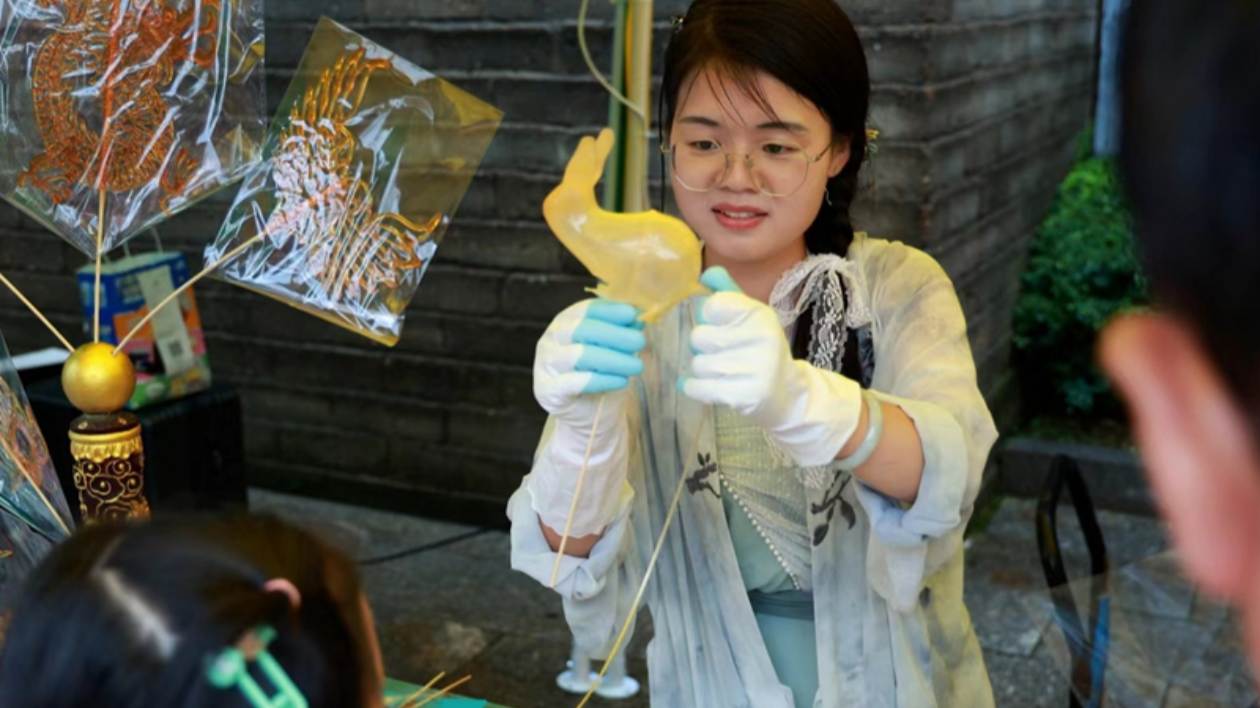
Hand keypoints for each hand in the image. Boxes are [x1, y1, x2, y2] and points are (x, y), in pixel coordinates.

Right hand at [534, 298, 644, 432]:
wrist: (587, 412)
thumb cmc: (601, 373)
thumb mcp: (615, 348)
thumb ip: (623, 330)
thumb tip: (639, 316)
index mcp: (566, 321)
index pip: (587, 310)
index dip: (610, 311)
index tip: (633, 314)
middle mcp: (552, 338)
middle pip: (582, 329)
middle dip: (615, 334)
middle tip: (640, 342)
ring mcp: (546, 363)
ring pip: (579, 355)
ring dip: (613, 360)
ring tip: (637, 366)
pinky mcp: (547, 389)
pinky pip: (575, 382)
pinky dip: (602, 380)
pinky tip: (622, 381)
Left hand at [681, 267, 863, 465]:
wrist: (788, 393)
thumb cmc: (761, 349)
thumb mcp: (751, 317)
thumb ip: (728, 294)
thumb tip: (706, 274)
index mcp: (760, 313)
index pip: (712, 306)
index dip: (709, 317)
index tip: (722, 325)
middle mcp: (761, 337)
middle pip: (699, 336)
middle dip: (704, 347)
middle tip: (724, 353)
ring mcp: (755, 368)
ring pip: (698, 364)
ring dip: (703, 370)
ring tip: (724, 372)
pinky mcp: (745, 396)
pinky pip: (697, 388)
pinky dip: (695, 388)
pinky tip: (709, 386)